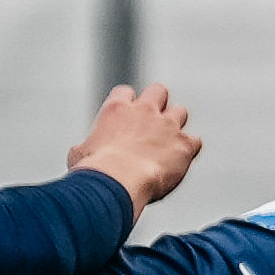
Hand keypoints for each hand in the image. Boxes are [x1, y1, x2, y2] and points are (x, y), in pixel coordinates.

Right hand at [72, 83, 197, 209]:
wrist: (117, 183)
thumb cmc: (95, 171)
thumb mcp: (79, 154)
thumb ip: (87, 144)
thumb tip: (83, 151)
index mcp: (117, 110)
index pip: (125, 92)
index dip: (127, 102)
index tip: (127, 113)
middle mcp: (145, 111)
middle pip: (158, 91)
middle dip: (157, 102)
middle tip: (153, 121)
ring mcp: (168, 126)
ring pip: (180, 112)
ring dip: (175, 125)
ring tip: (167, 143)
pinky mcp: (184, 144)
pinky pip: (195, 141)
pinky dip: (189, 149)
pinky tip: (180, 161)